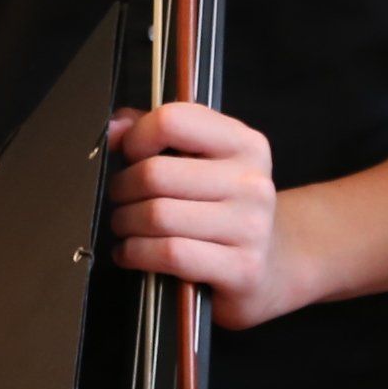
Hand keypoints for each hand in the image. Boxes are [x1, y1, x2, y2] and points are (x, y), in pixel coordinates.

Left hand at [105, 102, 293, 328]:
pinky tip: (131, 253)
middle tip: (121, 199)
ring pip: (157, 216)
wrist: (273, 263)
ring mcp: (251, 227)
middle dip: (122, 189)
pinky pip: (169, 253)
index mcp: (244, 143)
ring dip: (125, 223)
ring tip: (125, 226)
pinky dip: (136, 253)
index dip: (136, 138)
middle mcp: (252, 182)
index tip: (130, 156)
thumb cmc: (224, 207)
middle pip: (155, 174)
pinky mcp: (242, 268)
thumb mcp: (203, 160)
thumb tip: (114, 129)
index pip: (173, 120)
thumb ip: (159, 134)